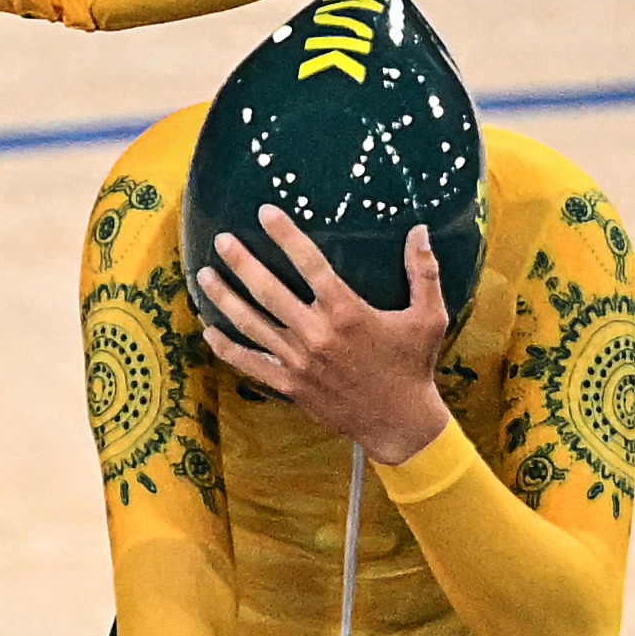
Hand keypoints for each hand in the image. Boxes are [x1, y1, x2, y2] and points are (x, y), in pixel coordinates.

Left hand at [196, 206, 453, 460]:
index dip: (285, 235)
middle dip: (242, 262)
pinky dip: (227, 348)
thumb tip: (420, 230)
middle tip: (222, 240)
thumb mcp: (429, 317)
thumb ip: (423, 271)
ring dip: (225, 298)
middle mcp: (317, 334)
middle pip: (269, 291)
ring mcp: (299, 362)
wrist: (400, 422)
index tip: (265, 213)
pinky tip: (209, 331)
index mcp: (347, 312)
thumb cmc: (414, 366)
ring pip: (252, 324)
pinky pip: (251, 364)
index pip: (310, 264)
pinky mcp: (291, 386)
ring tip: (205, 275)